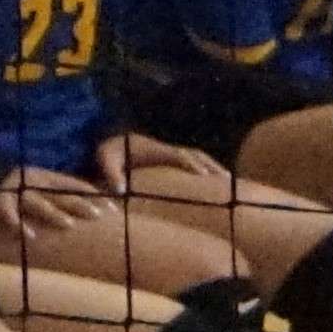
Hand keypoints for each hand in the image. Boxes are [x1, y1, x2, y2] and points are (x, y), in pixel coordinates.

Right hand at [0, 165, 113, 236]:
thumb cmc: (21, 193)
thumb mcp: (45, 190)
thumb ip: (68, 195)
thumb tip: (101, 206)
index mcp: (48, 179)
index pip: (75, 188)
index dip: (94, 197)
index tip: (112, 210)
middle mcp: (34, 184)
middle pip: (60, 195)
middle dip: (79, 205)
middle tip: (96, 215)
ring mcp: (16, 193)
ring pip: (36, 203)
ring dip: (52, 214)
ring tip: (68, 225)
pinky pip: (7, 213)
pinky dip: (16, 223)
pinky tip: (28, 236)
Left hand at [94, 133, 224, 195]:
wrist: (109, 141)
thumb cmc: (108, 152)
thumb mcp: (105, 159)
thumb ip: (112, 174)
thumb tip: (119, 190)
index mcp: (154, 149)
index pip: (178, 156)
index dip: (192, 165)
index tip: (205, 176)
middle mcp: (166, 149)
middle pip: (195, 156)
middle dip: (211, 167)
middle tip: (227, 180)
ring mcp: (169, 152)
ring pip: (198, 158)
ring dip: (213, 168)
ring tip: (227, 182)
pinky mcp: (170, 158)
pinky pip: (193, 161)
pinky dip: (206, 169)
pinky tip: (214, 180)